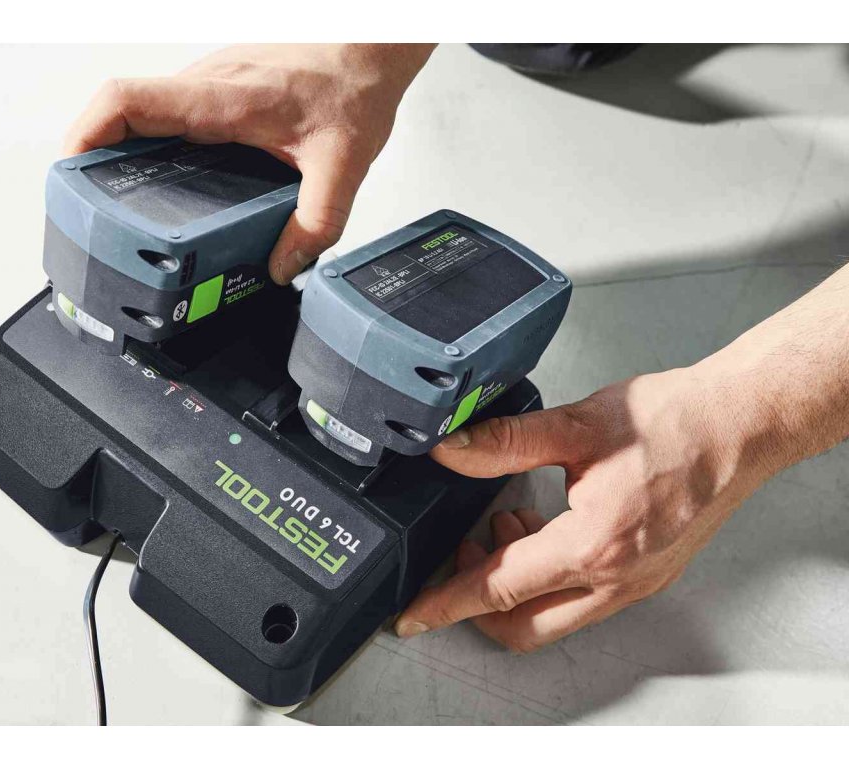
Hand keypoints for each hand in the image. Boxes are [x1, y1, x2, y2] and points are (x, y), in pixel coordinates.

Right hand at [63, 44, 433, 283]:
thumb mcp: (342, 167)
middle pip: (120, 111)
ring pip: (141, 109)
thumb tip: (282, 268)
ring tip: (116, 204)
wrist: (371, 45)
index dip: (87, 133)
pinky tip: (163, 180)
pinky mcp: (218, 89)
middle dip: (91, 156)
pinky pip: (166, 112)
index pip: (129, 101)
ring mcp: (208, 84)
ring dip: (118, 148)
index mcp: (223, 99)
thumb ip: (315, 224)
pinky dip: (148, 142)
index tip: (72, 172)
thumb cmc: (355, 85)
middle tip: (89, 207)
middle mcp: (206, 85)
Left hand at [395, 365, 782, 650]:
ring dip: (518, 587)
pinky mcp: (649, 575)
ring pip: (555, 617)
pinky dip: (551, 578)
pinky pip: (584, 600)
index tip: (414, 616)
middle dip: (479, 604)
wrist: (741, 424)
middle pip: (524, 625)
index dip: (447, 603)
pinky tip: (544, 528)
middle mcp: (615, 579)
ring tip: (504, 527)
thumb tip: (451, 448)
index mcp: (592, 545)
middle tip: (462, 553)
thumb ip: (505, 442)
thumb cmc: (676, 422)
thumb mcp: (577, 425)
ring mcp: (635, 583)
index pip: (499, 589)